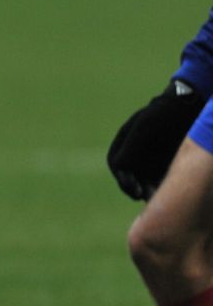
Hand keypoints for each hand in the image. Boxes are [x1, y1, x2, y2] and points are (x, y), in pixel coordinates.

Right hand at [108, 79, 207, 199]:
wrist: (188, 106)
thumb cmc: (163, 115)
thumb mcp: (142, 129)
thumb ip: (129, 148)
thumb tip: (119, 168)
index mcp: (124, 141)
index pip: (116, 164)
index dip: (123, 180)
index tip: (134, 191)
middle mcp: (135, 150)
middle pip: (131, 175)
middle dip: (137, 188)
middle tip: (148, 199)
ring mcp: (151, 156)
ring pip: (146, 178)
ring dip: (151, 190)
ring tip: (161, 198)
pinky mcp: (167, 161)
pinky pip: (162, 177)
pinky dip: (165, 185)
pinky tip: (174, 191)